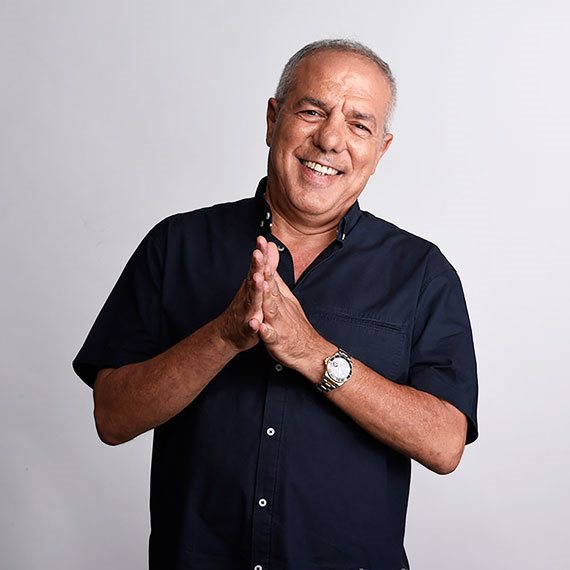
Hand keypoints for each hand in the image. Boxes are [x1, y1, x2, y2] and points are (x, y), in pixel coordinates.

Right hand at [218, 236, 278, 351]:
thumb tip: (269, 246)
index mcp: (252, 285)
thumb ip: (263, 265)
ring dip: (254, 290)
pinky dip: (253, 324)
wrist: (229, 333)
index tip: (262, 239)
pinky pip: (251, 326)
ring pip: (252, 300)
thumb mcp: (255, 283)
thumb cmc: (245, 307)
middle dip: (255, 266)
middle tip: (257, 254)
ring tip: (257, 280)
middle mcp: (248, 295)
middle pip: (253, 278)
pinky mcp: (248, 328)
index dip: (260, 253)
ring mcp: (247, 311)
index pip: (257, 266)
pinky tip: (255, 322)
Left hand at [257, 260, 323, 369]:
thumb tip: (272, 257)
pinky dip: (265, 331)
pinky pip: (270, 336)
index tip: (260, 240)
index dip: (265, 257)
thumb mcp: (285, 297)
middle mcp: (280, 307)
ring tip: (260, 283)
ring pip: (272, 308)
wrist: (309, 351)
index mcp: (279, 297)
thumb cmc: (293, 324)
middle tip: (259, 254)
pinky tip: (259, 326)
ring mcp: (279, 323)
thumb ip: (276, 277)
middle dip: (265, 270)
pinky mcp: (277, 340)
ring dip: (266, 295)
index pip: (272, 274)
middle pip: (272, 286)